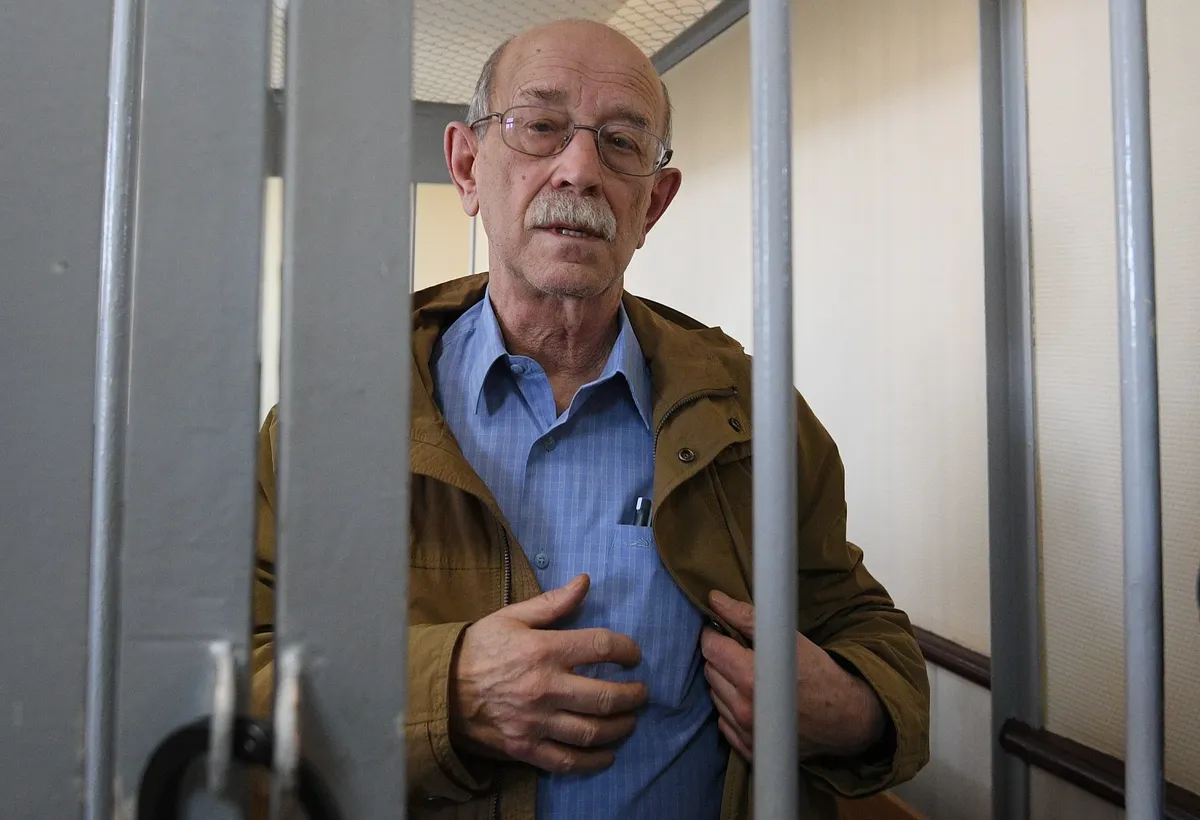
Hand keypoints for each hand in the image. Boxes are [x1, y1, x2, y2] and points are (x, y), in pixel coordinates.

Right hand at [450, 574, 647, 773]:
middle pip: (605, 695)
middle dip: (632, 695)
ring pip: (592, 731)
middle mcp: (546, 687)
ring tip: (629, 721)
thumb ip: (552, 603)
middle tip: (641, 692)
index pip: (601, 646)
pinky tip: (607, 754)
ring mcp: (536, 721)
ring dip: (620, 727)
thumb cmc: (478, 648)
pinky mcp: (526, 747)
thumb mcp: (512, 617)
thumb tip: (585, 582)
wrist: (439, 688)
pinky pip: (567, 760)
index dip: (627, 649)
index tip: (634, 655)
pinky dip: (593, 760)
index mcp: (544, 650)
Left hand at [701, 590, 885, 761]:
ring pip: (714, 696)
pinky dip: (730, 707)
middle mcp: (743, 708)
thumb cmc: (821, 673)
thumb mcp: (788, 638)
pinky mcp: (749, 748)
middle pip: (710, 671)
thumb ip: (747, 616)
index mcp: (750, 677)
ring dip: (724, 682)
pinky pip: (724, 721)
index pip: (710, 648)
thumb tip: (715, 600)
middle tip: (740, 651)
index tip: (723, 630)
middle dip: (720, 657)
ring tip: (748, 675)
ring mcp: (745, 732)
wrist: (846, 717)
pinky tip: (751, 699)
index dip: (713, 634)